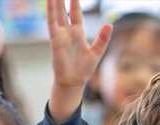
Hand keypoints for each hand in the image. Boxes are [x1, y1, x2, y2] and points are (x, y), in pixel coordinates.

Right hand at [46, 0, 111, 122]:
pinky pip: (52, 23)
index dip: (75, 2)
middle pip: (64, 10)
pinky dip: (50, 11)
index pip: (76, 13)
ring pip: (57, 13)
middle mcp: (68, 31)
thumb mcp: (97, 52)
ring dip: (55, 2)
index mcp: (78, 33)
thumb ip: (103, 38)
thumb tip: (109, 24)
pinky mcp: (55, 39)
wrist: (73, 81)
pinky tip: (50, 1)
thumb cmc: (84, 69)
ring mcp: (60, 34)